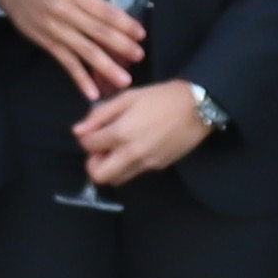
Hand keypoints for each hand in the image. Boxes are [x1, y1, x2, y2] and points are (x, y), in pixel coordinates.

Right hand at [0, 0, 143, 92]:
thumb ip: (93, 5)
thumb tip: (121, 25)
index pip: (105, 11)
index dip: (124, 23)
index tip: (141, 34)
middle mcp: (66, 11)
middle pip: (98, 31)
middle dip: (121, 46)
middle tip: (139, 57)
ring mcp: (56, 30)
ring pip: (85, 50)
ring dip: (106, 67)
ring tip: (124, 80)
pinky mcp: (47, 44)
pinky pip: (67, 64)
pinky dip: (81, 79)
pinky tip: (93, 92)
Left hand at [77, 77, 212, 185]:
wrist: (198, 107)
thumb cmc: (161, 97)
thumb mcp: (128, 97)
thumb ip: (100, 114)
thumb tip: (78, 131)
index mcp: (121, 133)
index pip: (88, 146)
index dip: (85, 138)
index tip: (92, 131)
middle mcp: (132, 153)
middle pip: (99, 176)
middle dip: (93, 164)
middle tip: (100, 149)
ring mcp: (147, 163)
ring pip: (117, 179)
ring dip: (110, 168)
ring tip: (117, 149)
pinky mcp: (159, 167)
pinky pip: (135, 172)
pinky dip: (129, 165)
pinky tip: (137, 147)